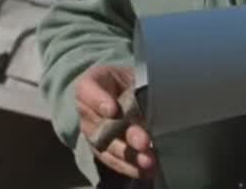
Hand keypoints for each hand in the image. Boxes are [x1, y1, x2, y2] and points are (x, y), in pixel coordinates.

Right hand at [76, 64, 157, 179]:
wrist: (122, 91)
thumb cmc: (128, 80)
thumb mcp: (132, 74)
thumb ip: (139, 85)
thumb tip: (159, 99)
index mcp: (91, 83)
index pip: (87, 90)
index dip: (99, 101)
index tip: (113, 110)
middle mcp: (87, 109)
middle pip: (101, 123)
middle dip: (125, 134)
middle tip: (143, 141)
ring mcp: (92, 131)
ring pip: (106, 146)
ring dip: (128, 156)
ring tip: (148, 160)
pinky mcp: (100, 149)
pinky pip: (112, 160)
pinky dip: (129, 167)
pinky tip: (145, 171)